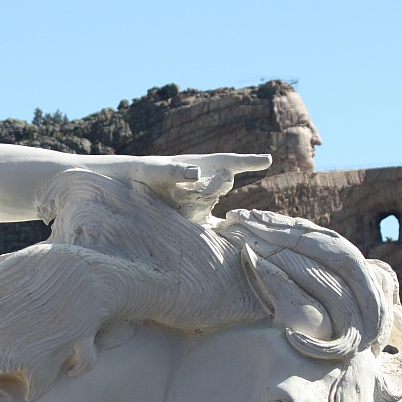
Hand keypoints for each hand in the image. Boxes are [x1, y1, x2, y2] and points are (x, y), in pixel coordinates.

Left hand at [122, 153, 271, 222]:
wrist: (132, 188)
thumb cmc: (146, 172)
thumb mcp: (159, 170)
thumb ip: (176, 170)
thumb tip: (196, 173)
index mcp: (204, 164)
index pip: (232, 161)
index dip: (251, 161)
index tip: (268, 160)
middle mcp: (208, 181)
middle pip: (221, 186)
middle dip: (210, 188)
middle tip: (180, 190)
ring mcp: (204, 199)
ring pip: (212, 204)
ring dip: (200, 207)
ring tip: (178, 201)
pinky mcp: (197, 215)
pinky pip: (212, 224)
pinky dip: (217, 231)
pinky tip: (223, 242)